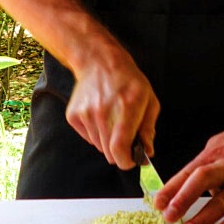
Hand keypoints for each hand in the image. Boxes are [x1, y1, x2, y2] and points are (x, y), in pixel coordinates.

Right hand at [65, 46, 159, 170]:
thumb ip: (148, 129)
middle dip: (120, 152)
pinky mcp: (74, 116)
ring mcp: (86, 114)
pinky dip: (96, 134)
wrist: (99, 62)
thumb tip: (146, 152)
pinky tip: (101, 116)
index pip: (120, 148)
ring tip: (113, 121)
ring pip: (99, 146)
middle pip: (109, 153)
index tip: (131, 161)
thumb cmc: (129, 81)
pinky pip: (87, 138)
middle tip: (126, 141)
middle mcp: (103, 112)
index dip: (126, 161)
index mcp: (126, 108)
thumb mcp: (149, 100)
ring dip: (108, 141)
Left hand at [154, 121, 223, 223]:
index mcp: (215, 153)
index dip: (171, 188)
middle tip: (169, 216)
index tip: (158, 202)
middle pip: (201, 180)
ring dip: (202, 218)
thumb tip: (191, 182)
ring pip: (221, 200)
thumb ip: (207, 163)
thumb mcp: (223, 143)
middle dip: (182, 199)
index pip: (188, 171)